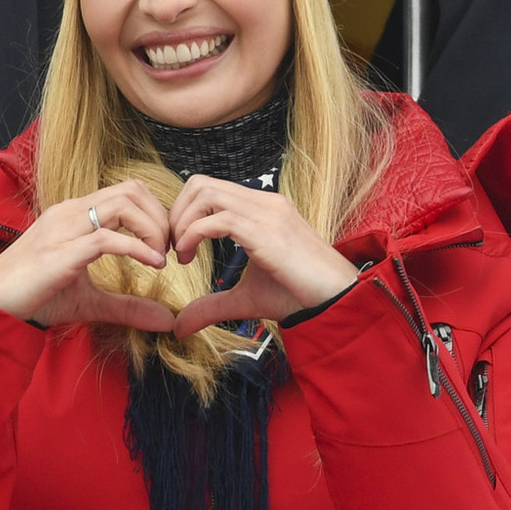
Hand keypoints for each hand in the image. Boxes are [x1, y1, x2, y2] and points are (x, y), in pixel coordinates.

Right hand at [0, 180, 173, 330]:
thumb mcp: (90, 301)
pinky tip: (152, 265)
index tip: (167, 245)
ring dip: (152, 228)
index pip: (128, 191)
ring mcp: (64, 229)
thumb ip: (128, 306)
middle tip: (170, 250)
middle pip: (131, 190)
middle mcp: (70, 212)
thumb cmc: (33, 296)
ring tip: (161, 257)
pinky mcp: (60, 253)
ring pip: (122, 205)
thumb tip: (166, 319)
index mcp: (75, 214)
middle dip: (161, 216)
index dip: (157, 213)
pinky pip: (106, 238)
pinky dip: (137, 249)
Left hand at [170, 175, 357, 337]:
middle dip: (176, 214)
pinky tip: (189, 258)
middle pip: (200, 183)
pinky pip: (218, 218)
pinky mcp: (267, 232)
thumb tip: (180, 326)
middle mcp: (264, 202)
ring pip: (206, 194)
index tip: (178, 246)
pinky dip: (193, 235)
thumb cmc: (298, 296)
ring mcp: (267, 212)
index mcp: (261, 208)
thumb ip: (212, 306)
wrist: (337, 300)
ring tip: (181, 254)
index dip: (183, 213)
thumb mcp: (246, 299)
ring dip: (182, 223)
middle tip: (174, 248)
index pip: (208, 187)